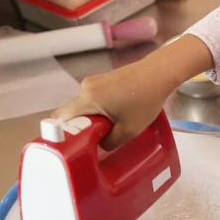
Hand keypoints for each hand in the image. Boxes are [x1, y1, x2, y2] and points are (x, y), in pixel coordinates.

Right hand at [52, 35, 213, 150]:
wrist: (159, 74)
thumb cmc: (146, 101)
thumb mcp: (129, 131)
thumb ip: (109, 142)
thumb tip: (99, 145)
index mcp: (88, 99)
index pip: (61, 117)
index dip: (61, 132)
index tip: (70, 144)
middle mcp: (85, 87)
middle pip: (72, 112)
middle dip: (81, 127)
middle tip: (95, 139)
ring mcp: (93, 81)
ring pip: (84, 106)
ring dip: (92, 118)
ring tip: (110, 127)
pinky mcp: (102, 79)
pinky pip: (92, 99)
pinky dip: (99, 109)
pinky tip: (116, 114)